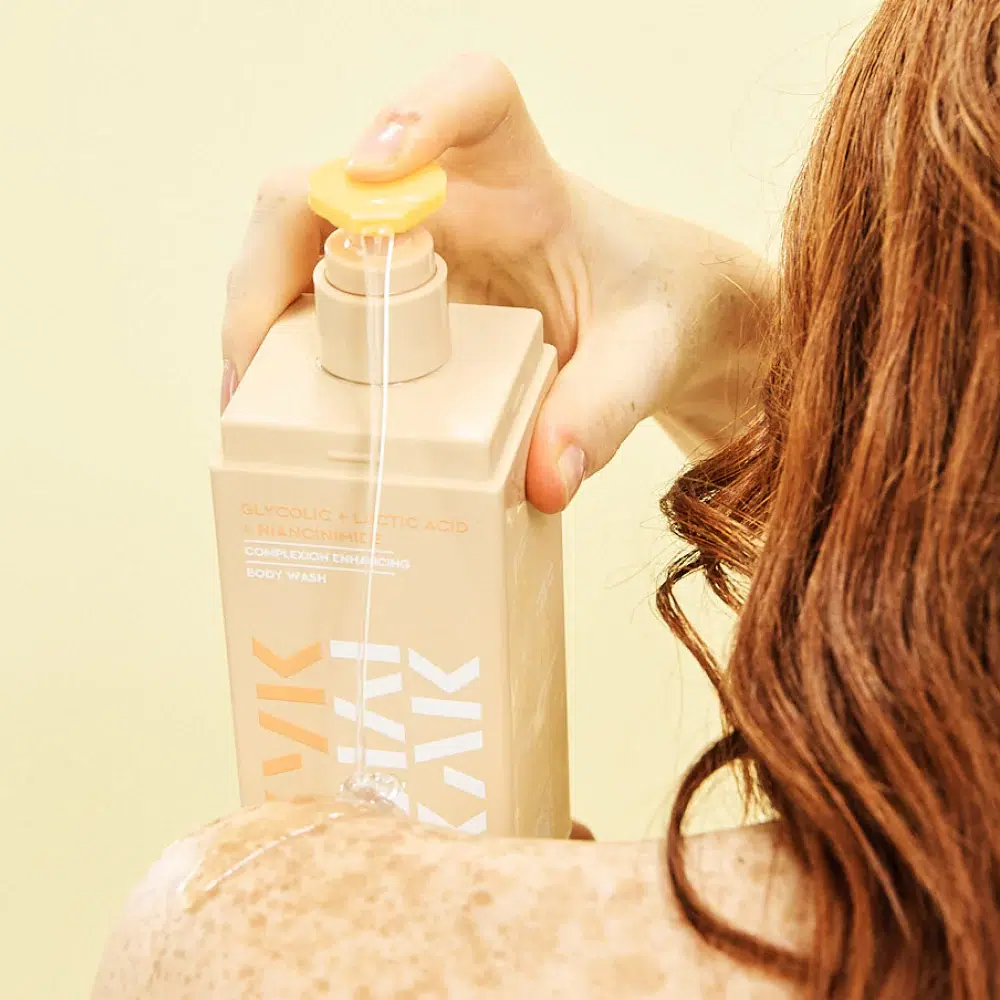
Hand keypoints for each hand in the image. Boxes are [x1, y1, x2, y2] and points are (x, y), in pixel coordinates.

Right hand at [221, 54, 762, 511]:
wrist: (635, 324)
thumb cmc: (642, 315)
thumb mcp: (642, 361)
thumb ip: (606, 410)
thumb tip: (546, 478)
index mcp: (520, 180)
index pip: (474, 98)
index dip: (416, 112)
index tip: (374, 167)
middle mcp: (441, 199)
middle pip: (328, 183)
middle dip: (275, 254)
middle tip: (257, 354)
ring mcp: (398, 248)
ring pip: (293, 242)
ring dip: (255, 312)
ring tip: (245, 404)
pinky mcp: (379, 297)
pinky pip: (306, 304)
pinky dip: (276, 354)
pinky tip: (269, 414)